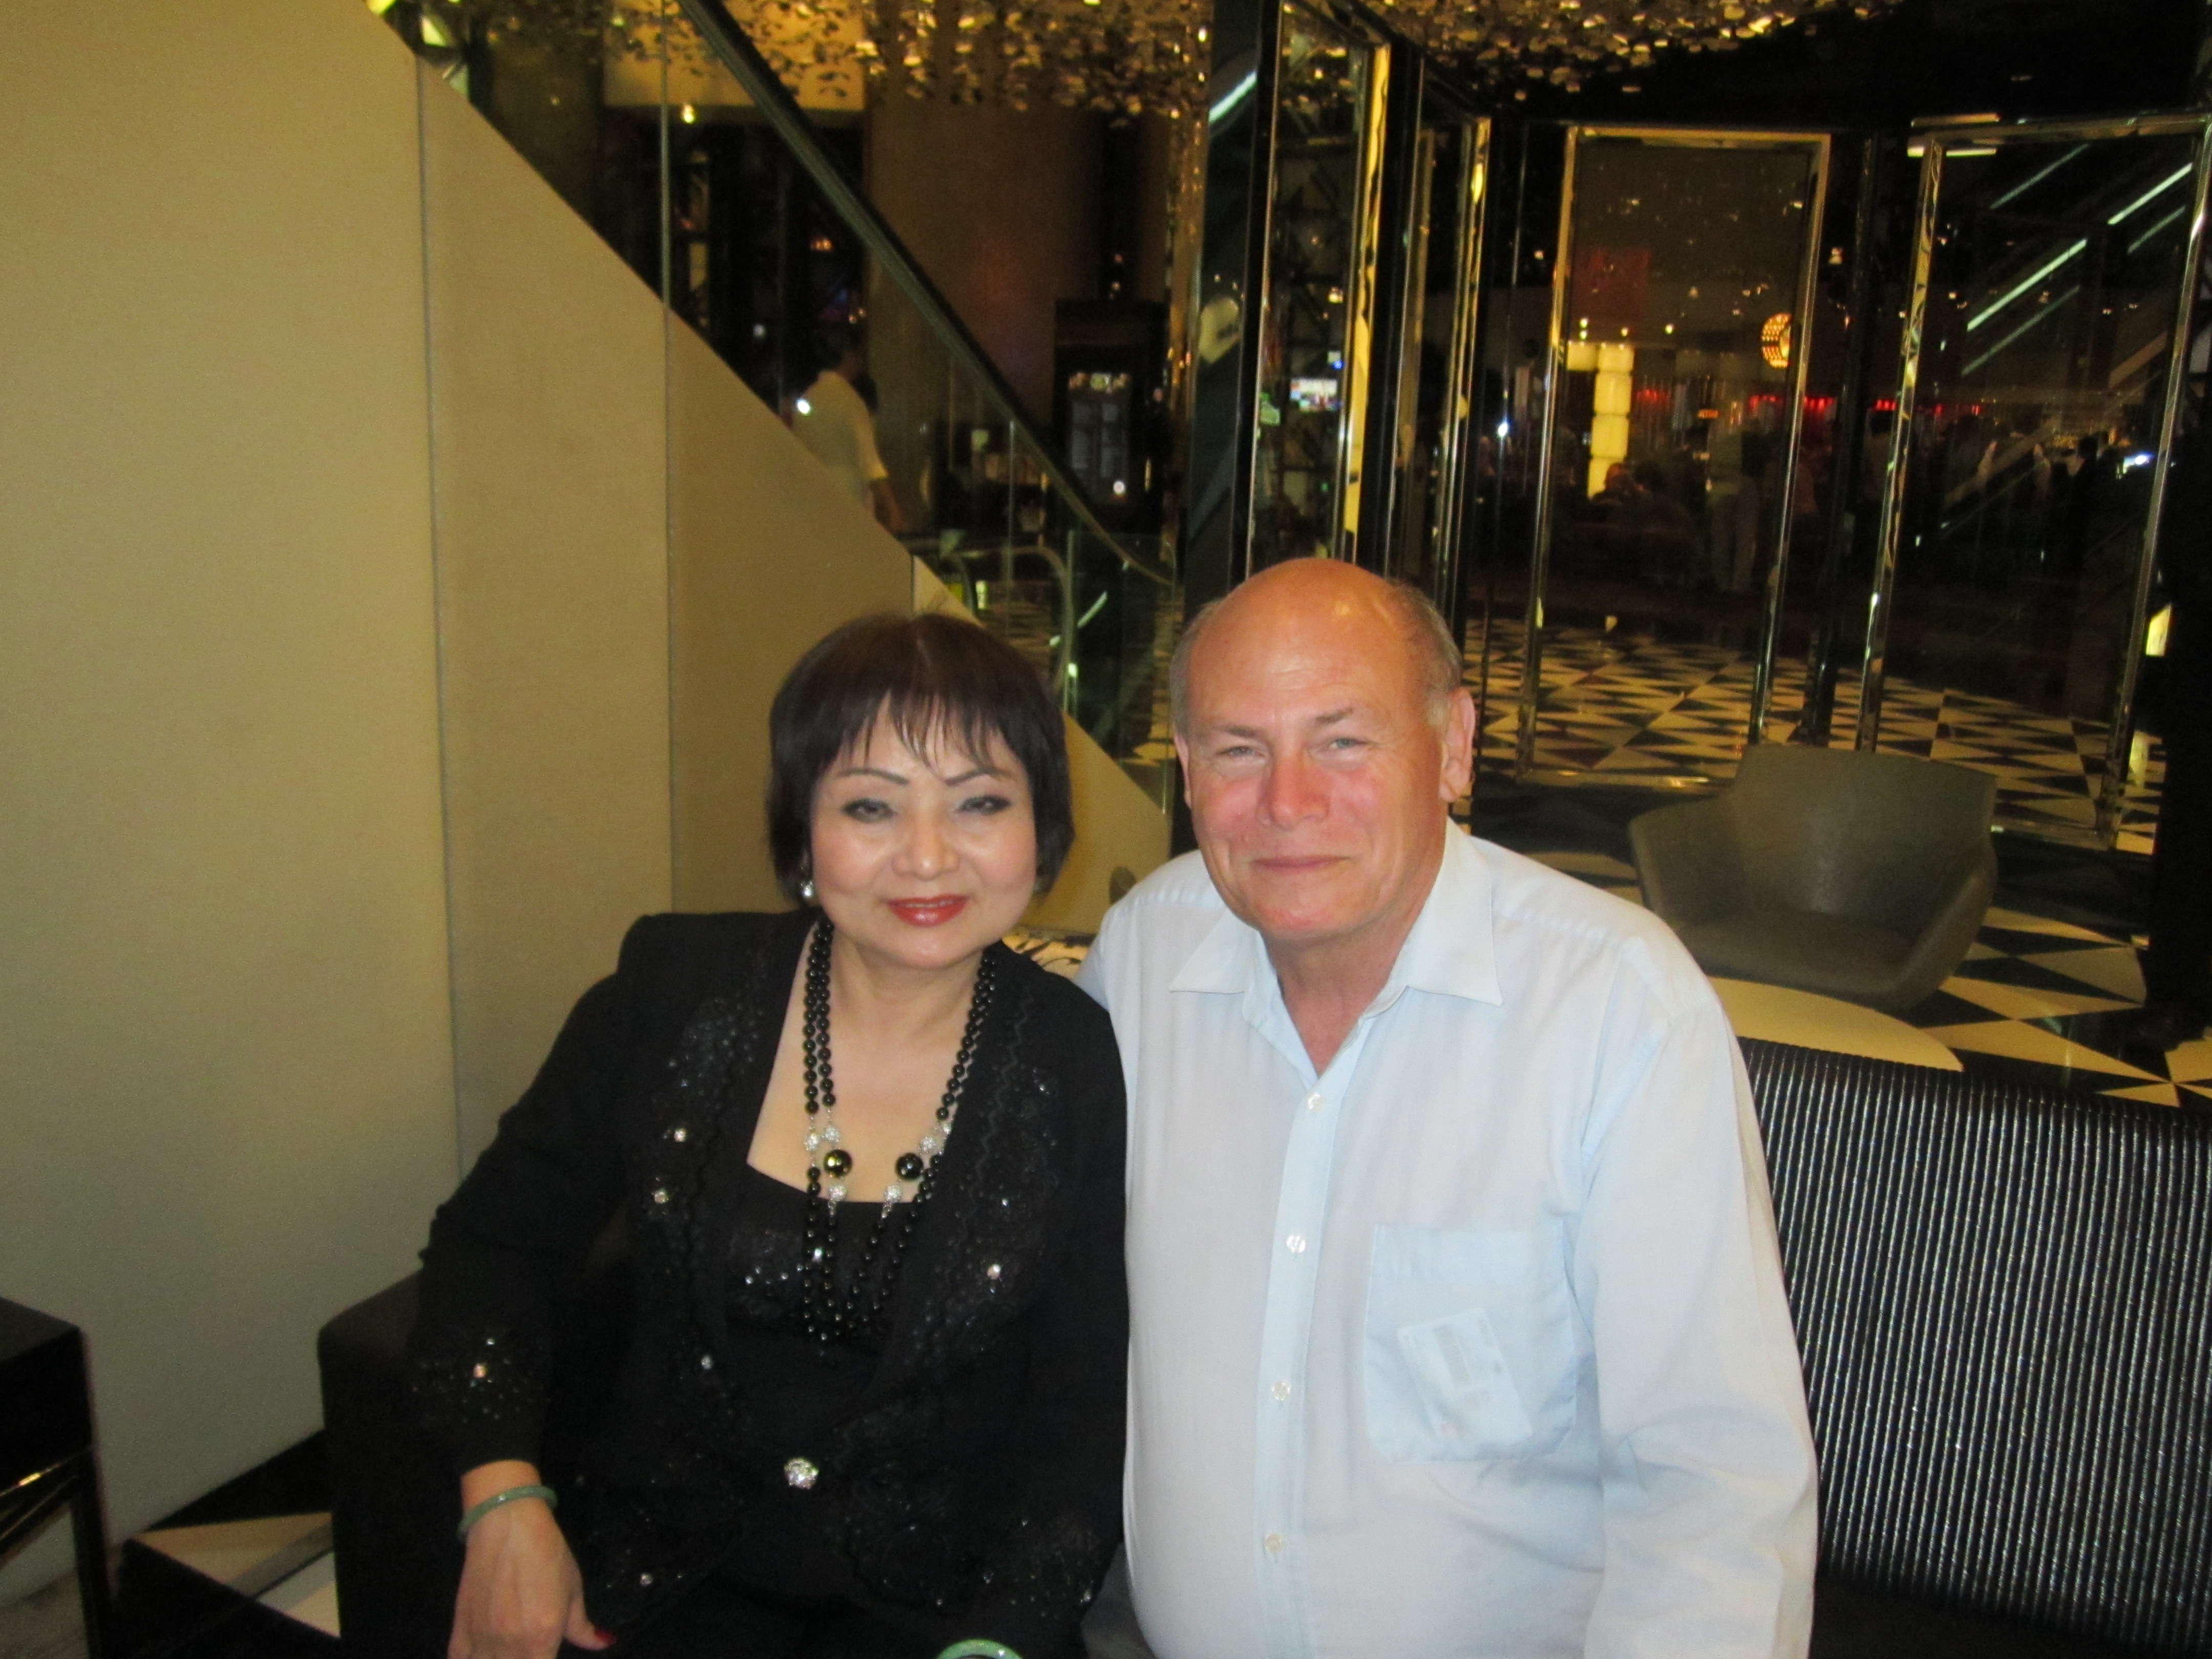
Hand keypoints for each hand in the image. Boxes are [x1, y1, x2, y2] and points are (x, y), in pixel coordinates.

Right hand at [449, 1488, 609, 1658]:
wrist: (508, 1525)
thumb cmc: (547, 1554)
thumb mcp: (573, 1589)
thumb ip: (582, 1626)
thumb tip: (603, 1644)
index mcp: (542, 1640)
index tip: (548, 1654)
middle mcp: (510, 1646)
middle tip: (532, 1649)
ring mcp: (481, 1640)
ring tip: (509, 1650)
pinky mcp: (458, 1630)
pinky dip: (472, 1658)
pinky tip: (483, 1650)